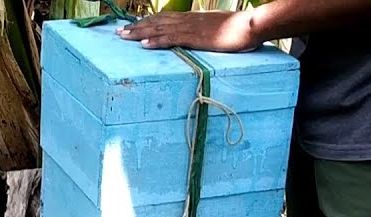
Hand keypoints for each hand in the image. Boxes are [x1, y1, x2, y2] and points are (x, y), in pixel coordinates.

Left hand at [116, 10, 260, 51]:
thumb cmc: (238, 29)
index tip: (133, 26)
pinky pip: (171, 39)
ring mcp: (190, 28)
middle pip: (156, 22)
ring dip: (139, 32)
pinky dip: (156, 41)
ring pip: (159, 29)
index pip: (164, 18)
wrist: (250, 25)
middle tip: (119, 32)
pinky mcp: (195, 38)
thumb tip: (200, 38)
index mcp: (192, 18)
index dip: (147, 22)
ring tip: (123, 37)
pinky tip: (144, 44)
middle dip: (136, 26)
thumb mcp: (217, 29)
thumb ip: (205, 33)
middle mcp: (187, 20)